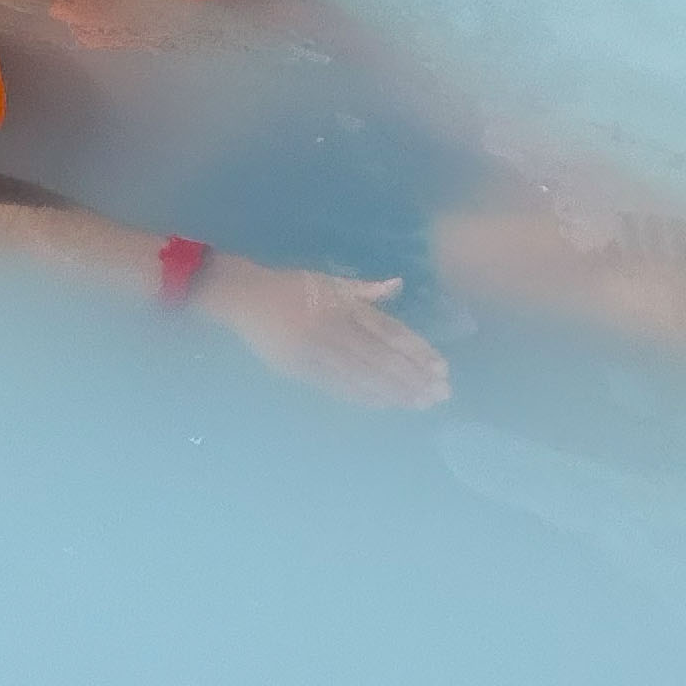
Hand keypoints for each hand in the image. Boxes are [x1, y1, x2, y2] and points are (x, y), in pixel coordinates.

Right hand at [201, 256, 449, 410]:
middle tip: (439, 394)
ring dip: (393, 392)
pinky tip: (384, 405)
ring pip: (362, 376)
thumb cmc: (291, 286)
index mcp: (343, 305)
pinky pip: (337, 386)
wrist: (245, 297)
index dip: (416, 351)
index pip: (389, 332)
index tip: (440, 367)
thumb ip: (365, 289)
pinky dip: (363, 397)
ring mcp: (317, 351)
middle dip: (412, 378)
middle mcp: (334, 328)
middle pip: (381, 358)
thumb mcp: (329, 280)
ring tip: (419, 404)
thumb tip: (398, 284)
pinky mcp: (300, 369)